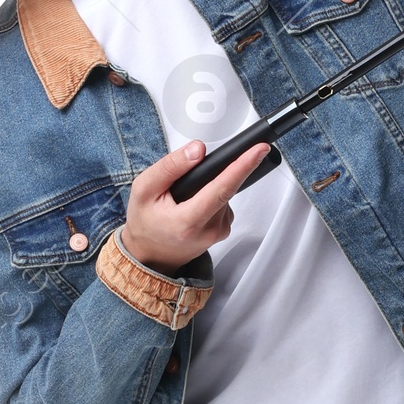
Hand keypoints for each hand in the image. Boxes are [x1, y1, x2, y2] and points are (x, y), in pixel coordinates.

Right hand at [121, 139, 269, 273]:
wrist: (150, 254)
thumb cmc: (145, 222)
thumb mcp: (144, 189)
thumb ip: (170, 167)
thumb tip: (198, 150)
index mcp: (188, 221)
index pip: (222, 189)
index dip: (242, 166)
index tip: (259, 150)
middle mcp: (210, 230)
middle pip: (225, 187)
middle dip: (214, 173)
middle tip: (187, 182)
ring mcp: (219, 232)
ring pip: (225, 194)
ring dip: (209, 186)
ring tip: (184, 197)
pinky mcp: (223, 231)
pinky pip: (224, 202)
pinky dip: (211, 197)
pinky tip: (193, 204)